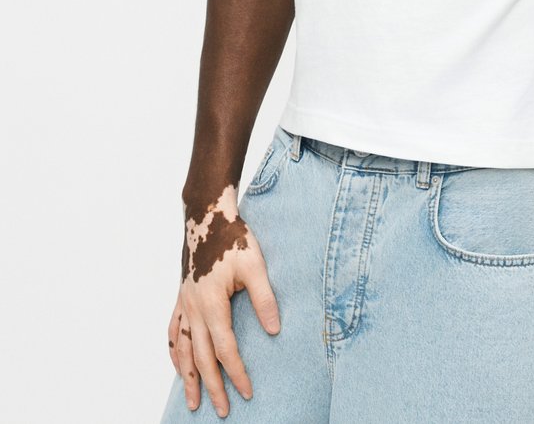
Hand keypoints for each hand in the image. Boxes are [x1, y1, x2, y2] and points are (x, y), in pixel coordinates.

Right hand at [167, 185, 280, 416]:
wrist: (207, 216)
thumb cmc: (233, 238)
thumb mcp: (255, 265)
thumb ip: (264, 298)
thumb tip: (274, 330)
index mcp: (212, 303)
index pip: (224, 348)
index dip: (236, 372)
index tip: (246, 392)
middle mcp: (193, 308)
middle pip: (201, 357)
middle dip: (212, 386)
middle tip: (222, 411)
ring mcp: (184, 304)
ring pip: (181, 350)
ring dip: (187, 378)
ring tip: (192, 402)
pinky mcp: (181, 297)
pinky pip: (172, 332)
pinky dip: (173, 353)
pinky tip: (177, 365)